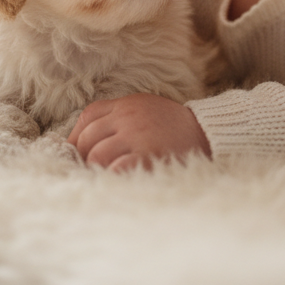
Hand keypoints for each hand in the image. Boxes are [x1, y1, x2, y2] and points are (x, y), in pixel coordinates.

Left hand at [67, 93, 210, 170]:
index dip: (77, 139)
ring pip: (96, 156)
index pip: (87, 118)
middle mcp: (128, 118)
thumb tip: (83, 139)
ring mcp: (137, 137)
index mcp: (125, 105)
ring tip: (107, 176)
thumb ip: (116, 116)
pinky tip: (118, 179)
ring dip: (97, 169)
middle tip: (93, 170)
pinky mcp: (148, 156)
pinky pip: (115, 169)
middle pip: (87, 139)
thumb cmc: (171, 125)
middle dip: (85, 157)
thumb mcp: (142, 107)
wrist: (206, 132)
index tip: (79, 154)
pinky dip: (111, 176)